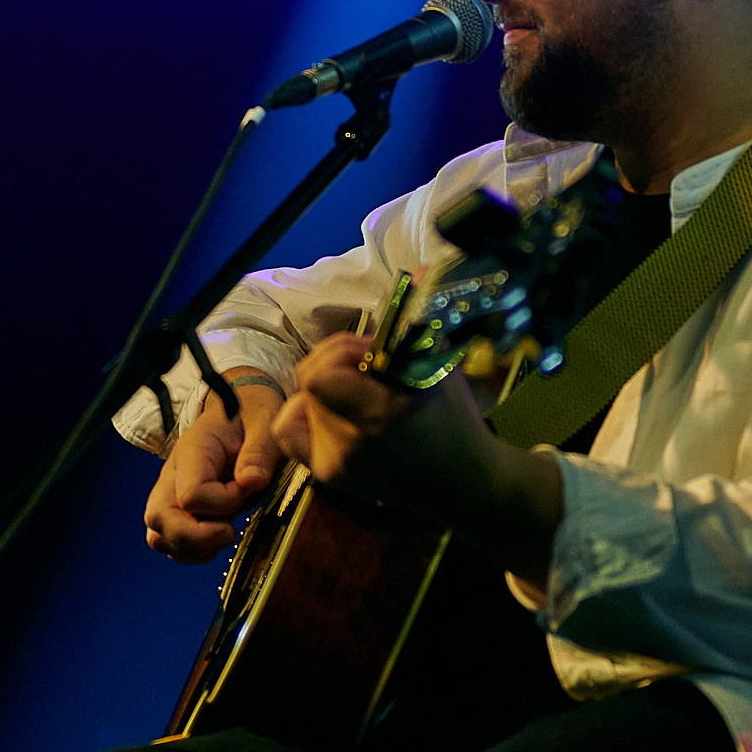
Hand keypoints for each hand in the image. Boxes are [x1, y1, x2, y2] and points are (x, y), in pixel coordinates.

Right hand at [144, 370, 284, 562]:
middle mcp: (172, 474)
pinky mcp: (175, 508)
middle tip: (231, 530)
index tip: (247, 490)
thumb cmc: (251, 416)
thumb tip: (251, 482)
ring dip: (191, 548)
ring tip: (224, 534)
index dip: (223, 503)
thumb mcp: (264, 423)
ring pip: (158, 536)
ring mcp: (169, 492)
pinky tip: (216, 537)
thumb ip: (258, 452)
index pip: (191, 494)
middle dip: (197, 538)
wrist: (239, 410)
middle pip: (159, 518)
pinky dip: (190, 551)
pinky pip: (167, 541)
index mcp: (193, 451)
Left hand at [272, 332, 563, 580]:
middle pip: (310, 381)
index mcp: (379, 415)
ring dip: (327, 389)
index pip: (319, 375)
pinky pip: (289, 432)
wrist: (462, 482)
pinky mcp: (328, 476)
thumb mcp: (441, 366)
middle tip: (365, 367)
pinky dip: (302, 414)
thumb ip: (419, 323)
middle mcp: (350, 443)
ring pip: (303, 402)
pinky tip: (328, 411)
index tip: (371, 353)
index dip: (340, 351)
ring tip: (358, 393)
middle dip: (335, 362)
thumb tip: (420, 269)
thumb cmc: (454, 420)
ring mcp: (335, 464)